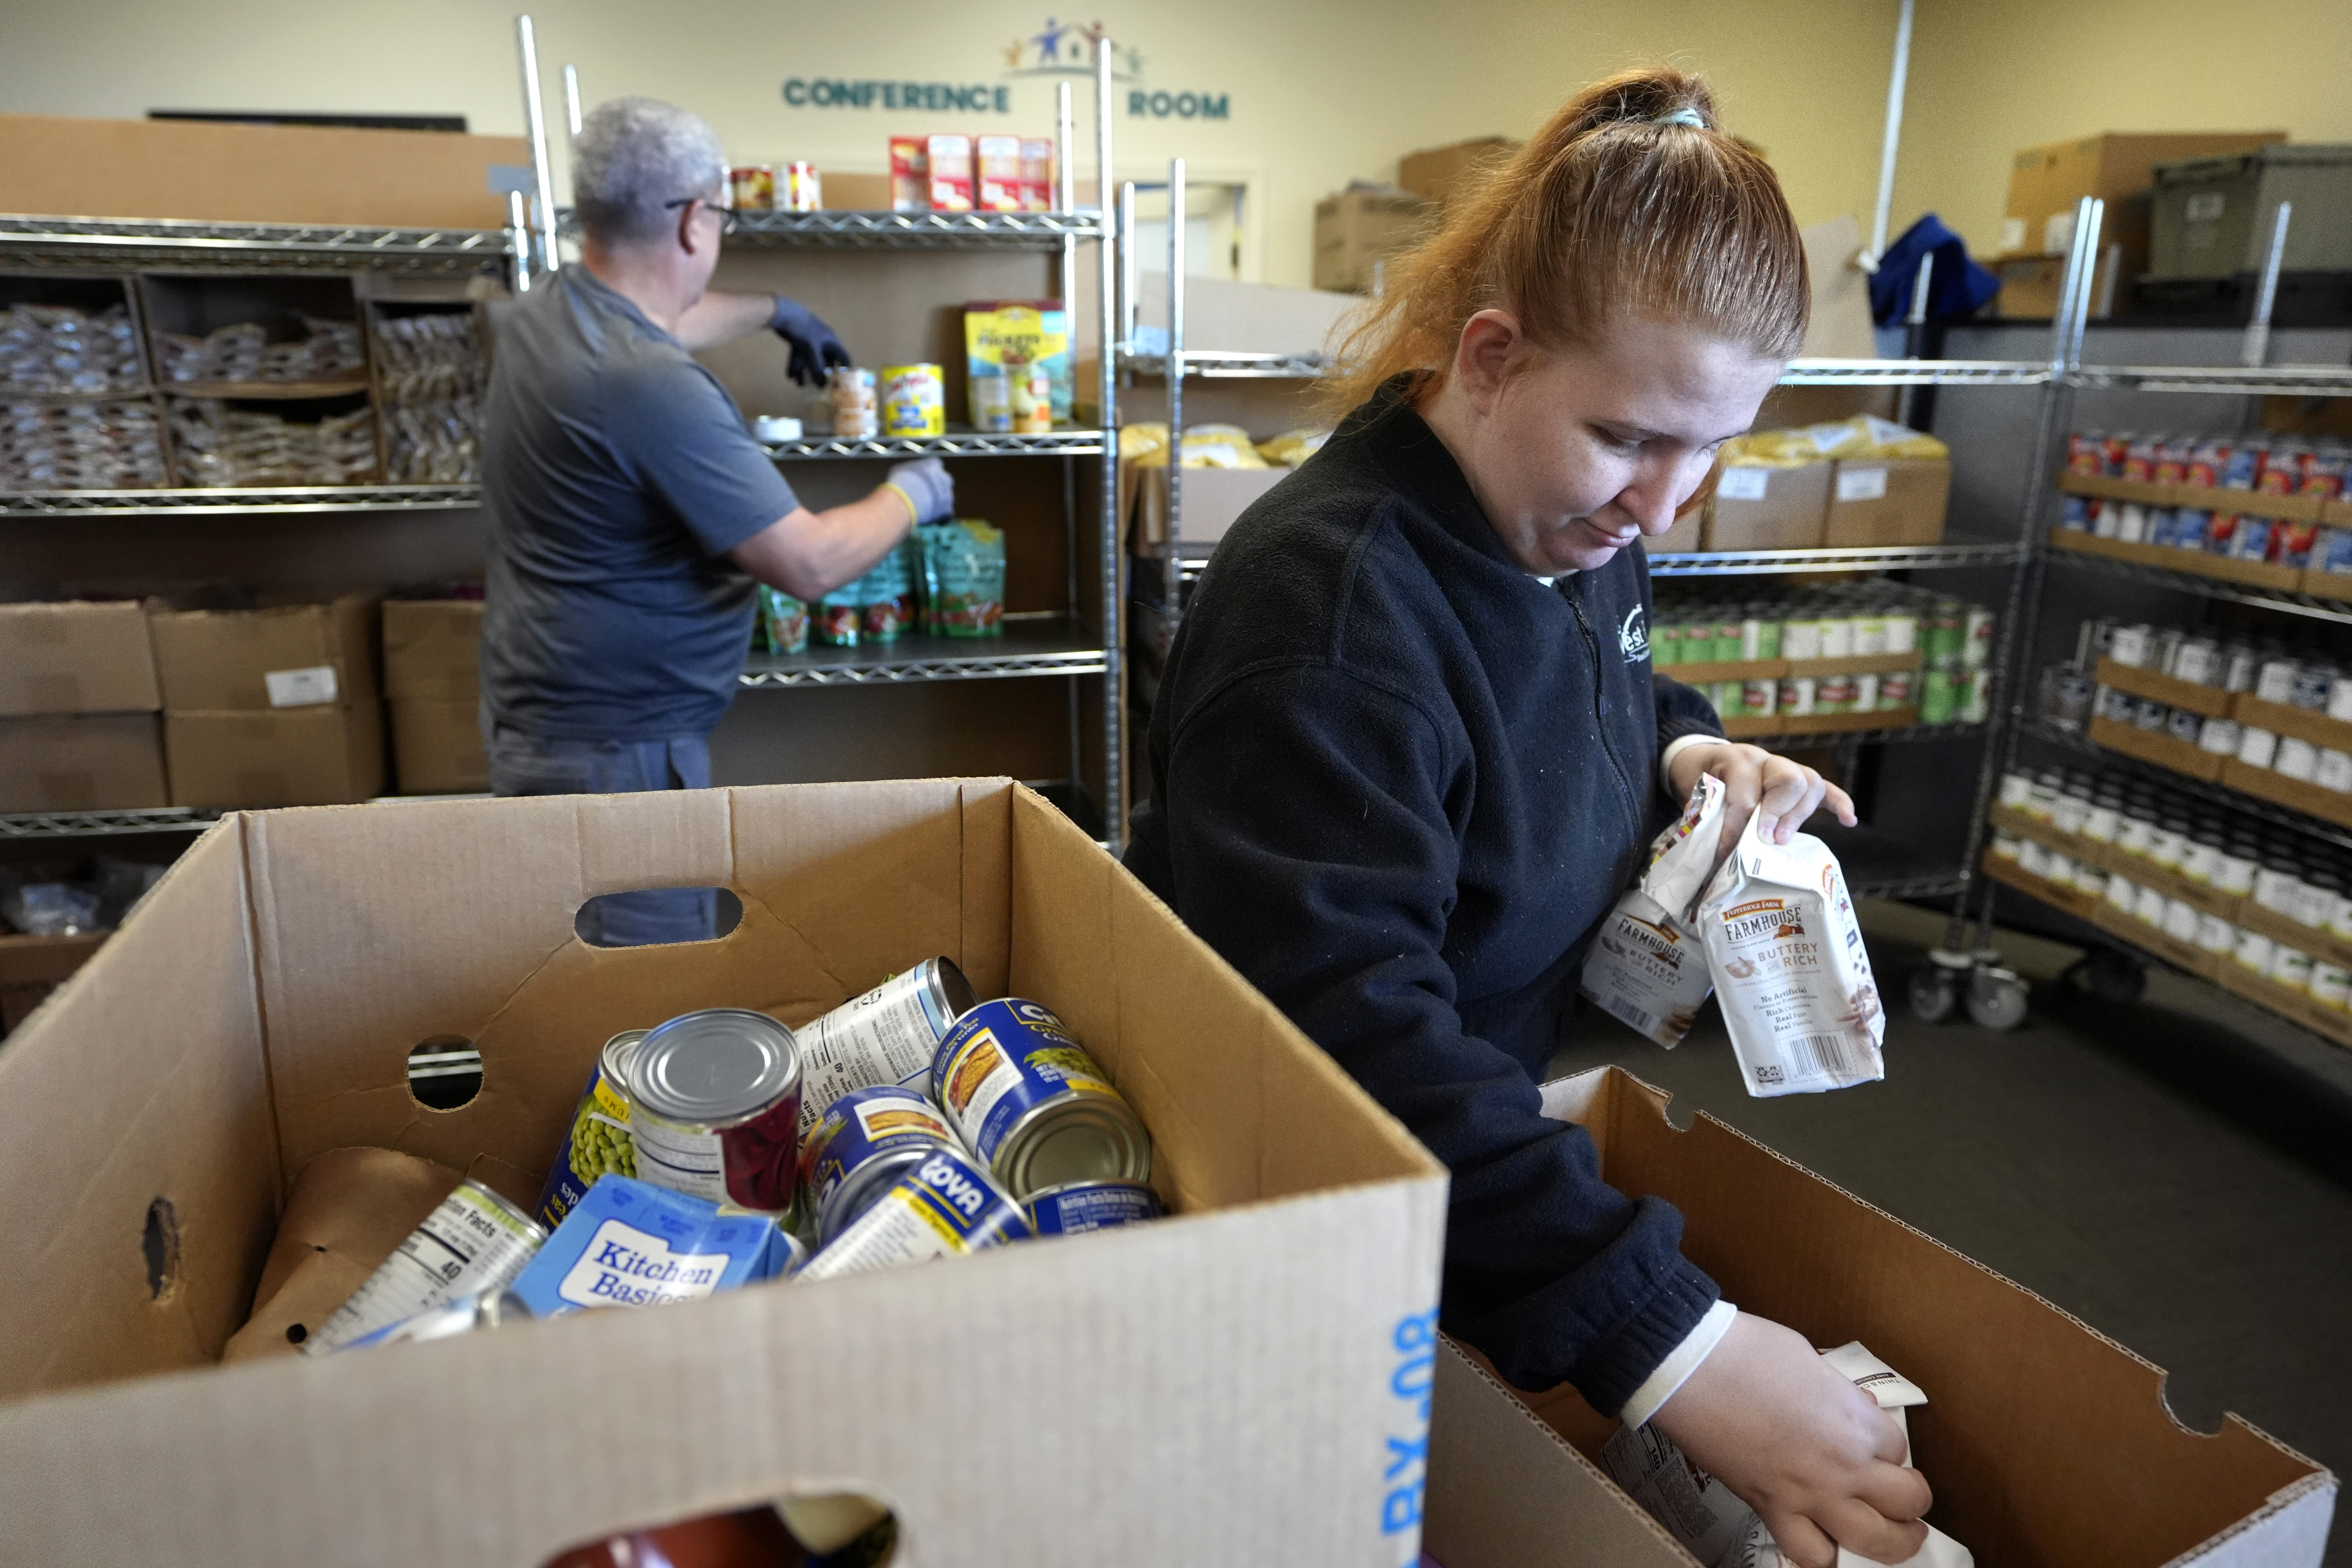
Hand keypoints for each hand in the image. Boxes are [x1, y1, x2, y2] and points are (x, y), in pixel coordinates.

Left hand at [770, 296, 850, 386]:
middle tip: (819, 385)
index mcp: (830, 340)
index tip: (842, 380)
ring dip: (806, 372)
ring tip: (801, 384)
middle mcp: (823, 341)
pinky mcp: (799, 342)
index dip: (844, 368)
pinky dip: (797, 366)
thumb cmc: (802, 329)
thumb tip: (823, 385)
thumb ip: (817, 367)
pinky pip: (801, 357)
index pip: (842, 355)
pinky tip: (791, 376)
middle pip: (826, 360)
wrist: (782, 314)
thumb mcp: (811, 349)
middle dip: (821, 373)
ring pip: (811, 360)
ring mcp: (810, 341)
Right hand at [882, 457, 952, 524]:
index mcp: (933, 465)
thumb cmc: (900, 482)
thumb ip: (911, 472)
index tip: (925, 477)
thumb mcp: (901, 470)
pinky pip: (946, 513)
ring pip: (947, 497)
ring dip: (940, 501)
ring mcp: (948, 494)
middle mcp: (944, 477)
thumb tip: (909, 475)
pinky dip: (941, 515)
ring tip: (927, 507)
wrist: (905, 501)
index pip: (936, 464)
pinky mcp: (947, 509)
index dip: (931, 471)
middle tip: (927, 492)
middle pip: (946, 480)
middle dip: (939, 485)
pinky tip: (931, 518)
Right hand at [1651, 1313, 1930, 1567]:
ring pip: (1873, 1540)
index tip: (1874, 1443)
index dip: (1888, 1446)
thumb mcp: (1809, 1360)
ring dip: (1893, 1543)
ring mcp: (1809, 1493)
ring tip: (1894, 1538)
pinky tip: (1826, 1545)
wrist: (1691, 1367)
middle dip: (1912, 1500)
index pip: (1898, 1446)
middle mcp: (1843, 1463)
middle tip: (1906, 1498)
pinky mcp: (1771, 1509)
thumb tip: (1853, 1410)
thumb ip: (1839, 1393)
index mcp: (1855, 1419)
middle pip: (1906, 1500)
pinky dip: (1822, 1554)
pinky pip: (1808, 1552)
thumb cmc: (1746, 1350)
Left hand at [1668, 740, 1855, 863]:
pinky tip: (1849, 821)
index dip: (1736, 828)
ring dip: (1799, 815)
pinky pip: (1826, 788)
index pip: (1744, 795)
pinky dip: (1839, 804)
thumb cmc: (1698, 780)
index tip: (1726, 854)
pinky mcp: (1799, 778)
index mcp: (1735, 761)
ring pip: (1808, 783)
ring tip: (1783, 841)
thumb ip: (1708, 817)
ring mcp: (1785, 766)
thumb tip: (1716, 857)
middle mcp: (1764, 759)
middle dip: (1777, 814)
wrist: (1700, 758)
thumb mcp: (1695, 794)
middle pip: (1787, 781)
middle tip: (1766, 841)